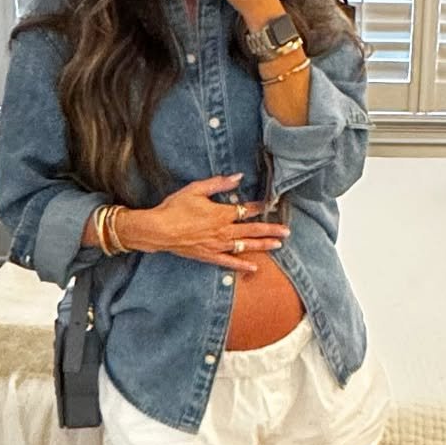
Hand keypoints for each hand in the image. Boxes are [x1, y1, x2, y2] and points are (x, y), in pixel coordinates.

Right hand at [143, 174, 290, 272]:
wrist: (158, 230)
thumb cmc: (175, 208)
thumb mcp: (195, 189)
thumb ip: (218, 184)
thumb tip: (238, 177)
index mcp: (221, 213)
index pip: (246, 210)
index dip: (260, 207)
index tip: (271, 205)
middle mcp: (223, 231)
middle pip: (252, 230)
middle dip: (271, 230)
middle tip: (287, 231)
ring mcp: (217, 245)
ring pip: (245, 246)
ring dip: (263, 246)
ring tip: (278, 245)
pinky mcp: (209, 256)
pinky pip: (229, 263)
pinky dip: (242, 265)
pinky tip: (254, 267)